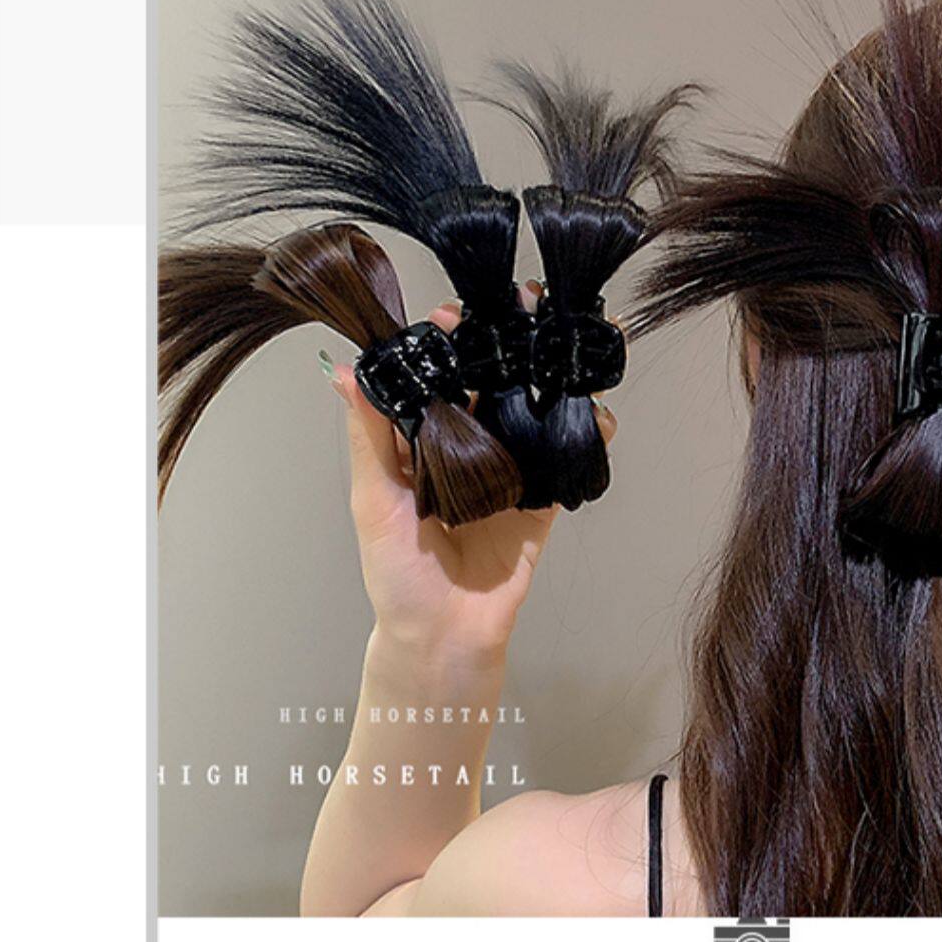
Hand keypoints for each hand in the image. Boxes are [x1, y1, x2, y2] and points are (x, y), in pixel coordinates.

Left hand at [326, 293, 617, 678]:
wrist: (445, 638)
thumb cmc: (396, 577)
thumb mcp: (373, 500)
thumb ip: (369, 436)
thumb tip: (344, 374)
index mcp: (421, 439)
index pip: (436, 374)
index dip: (446, 339)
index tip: (454, 315)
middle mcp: (467, 445)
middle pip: (491, 379)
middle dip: (508, 340)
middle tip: (525, 304)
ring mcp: (509, 469)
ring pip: (534, 408)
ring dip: (553, 373)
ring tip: (569, 340)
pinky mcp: (543, 498)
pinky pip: (567, 457)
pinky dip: (587, 432)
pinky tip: (596, 411)